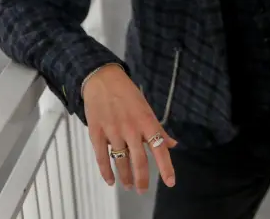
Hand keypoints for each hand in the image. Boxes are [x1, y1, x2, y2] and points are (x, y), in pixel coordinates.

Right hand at [82, 64, 177, 193]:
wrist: (102, 79)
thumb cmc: (127, 93)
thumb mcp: (147, 109)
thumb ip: (158, 129)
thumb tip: (172, 144)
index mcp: (146, 122)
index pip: (160, 148)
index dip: (166, 167)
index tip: (170, 181)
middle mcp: (131, 128)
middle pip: (139, 160)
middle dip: (142, 179)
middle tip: (142, 190)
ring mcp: (113, 131)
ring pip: (121, 161)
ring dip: (125, 177)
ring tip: (128, 185)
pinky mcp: (97, 132)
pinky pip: (102, 156)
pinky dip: (106, 171)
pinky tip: (110, 180)